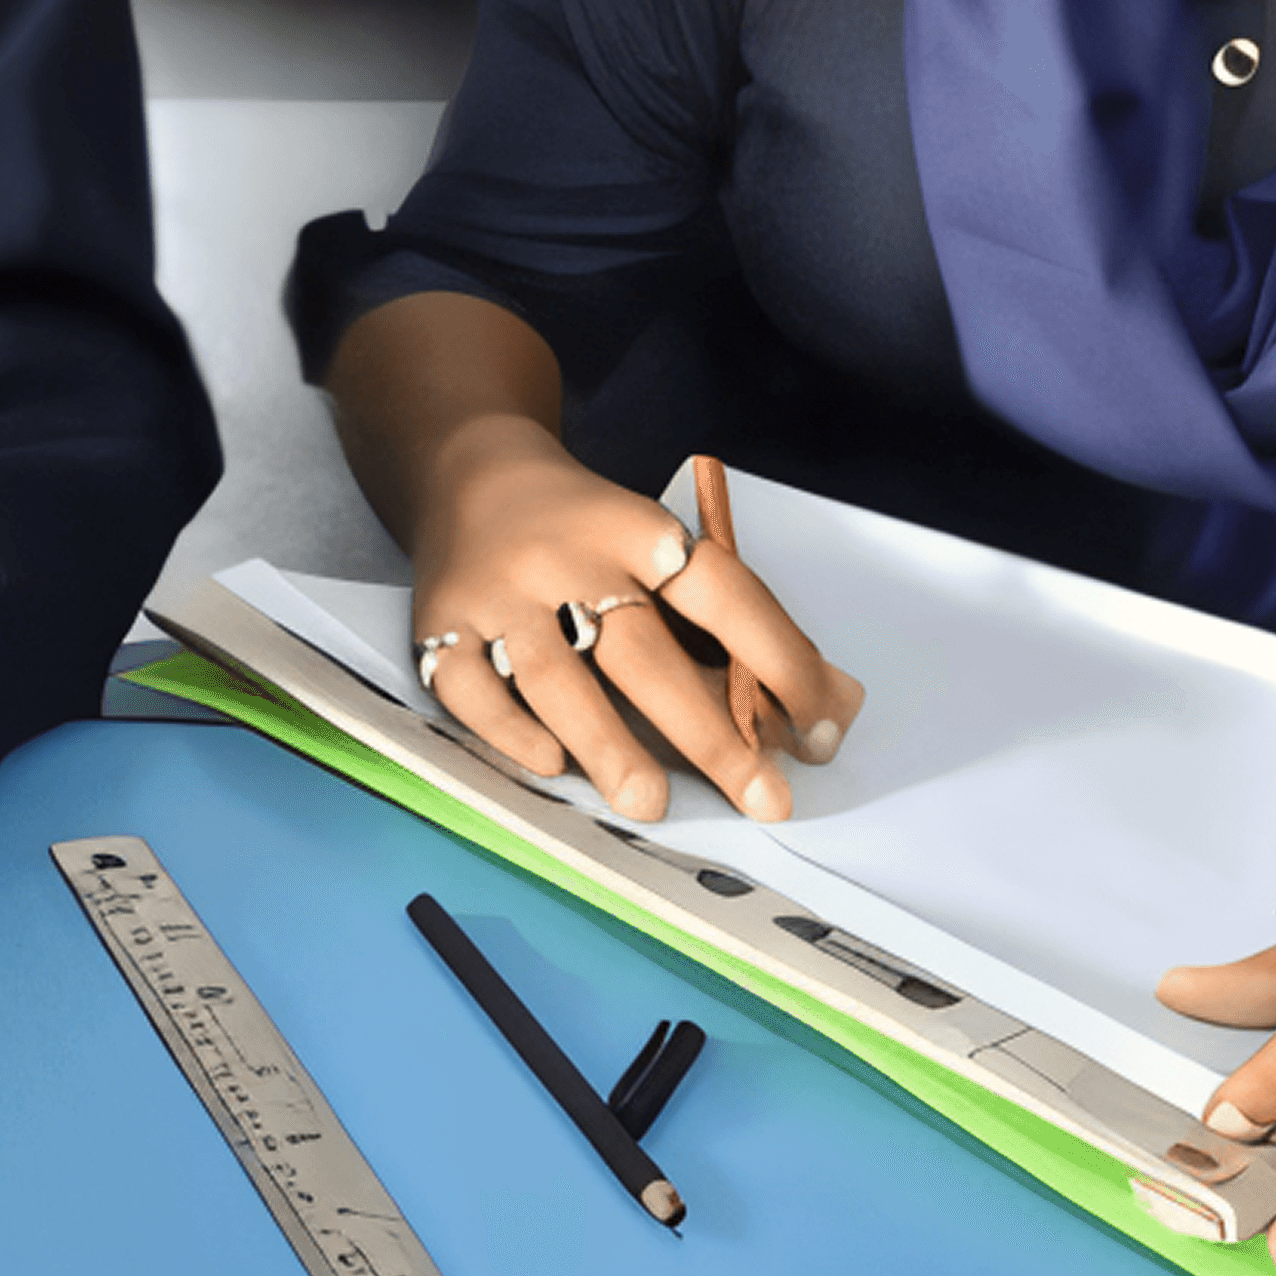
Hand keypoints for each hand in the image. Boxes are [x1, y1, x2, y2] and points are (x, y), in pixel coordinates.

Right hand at [410, 425, 861, 823]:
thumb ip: (741, 626)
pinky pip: (471, 688)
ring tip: (652, 804)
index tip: (820, 730)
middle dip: (708, 730)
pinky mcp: (440, 625)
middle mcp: (564, 556)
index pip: (723, 593)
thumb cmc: (588, 530)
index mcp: (636, 529)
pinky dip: (510, 730)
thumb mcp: (664, 547)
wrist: (466, 471)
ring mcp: (497, 594)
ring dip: (607, 742)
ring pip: (554, 675)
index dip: (780, 661)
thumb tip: (835, 707)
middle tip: (761, 796)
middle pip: (642, 649)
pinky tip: (552, 765)